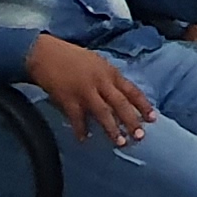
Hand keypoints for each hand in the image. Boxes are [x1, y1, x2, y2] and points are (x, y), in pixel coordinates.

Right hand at [21, 35, 157, 142]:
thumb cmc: (70, 57)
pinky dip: (81, 130)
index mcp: (109, 72)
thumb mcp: (95, 62)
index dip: (143, 105)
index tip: (153, 118)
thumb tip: (120, 96)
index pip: (131, 90)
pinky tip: (84, 139)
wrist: (44, 53)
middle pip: (120, 104)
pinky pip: (77, 118)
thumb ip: (107, 78)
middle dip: (132, 121)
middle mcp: (100, 81)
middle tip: (140, 136)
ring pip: (103, 113)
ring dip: (112, 129)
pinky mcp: (68, 98)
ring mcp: (84, 90)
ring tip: (120, 143)